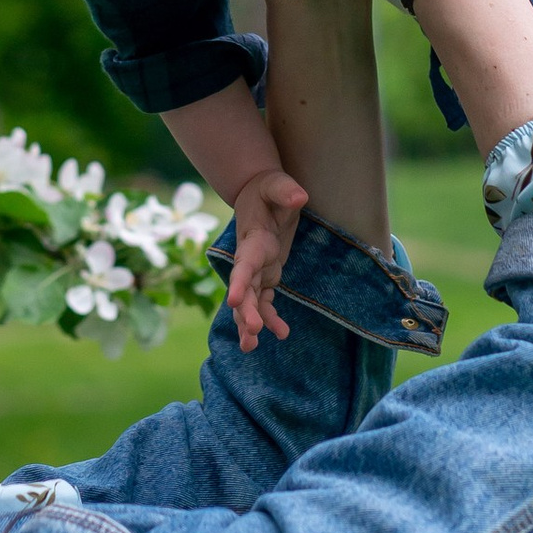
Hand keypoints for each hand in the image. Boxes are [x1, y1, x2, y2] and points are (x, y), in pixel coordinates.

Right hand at [224, 166, 307, 349]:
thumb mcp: (276, 184)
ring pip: (249, 301)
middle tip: (252, 333)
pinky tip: (280, 334)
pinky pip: (264, 301)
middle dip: (245, 312)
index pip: (243, 265)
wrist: (257, 194)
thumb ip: (285, 190)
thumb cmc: (267, 189)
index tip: (232, 301)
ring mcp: (256, 270)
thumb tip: (299, 197)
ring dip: (249, 323)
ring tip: (250, 347)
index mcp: (252, 240)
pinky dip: (269, 317)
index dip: (237, 283)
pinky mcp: (265, 276)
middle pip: (244, 290)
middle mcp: (249, 259)